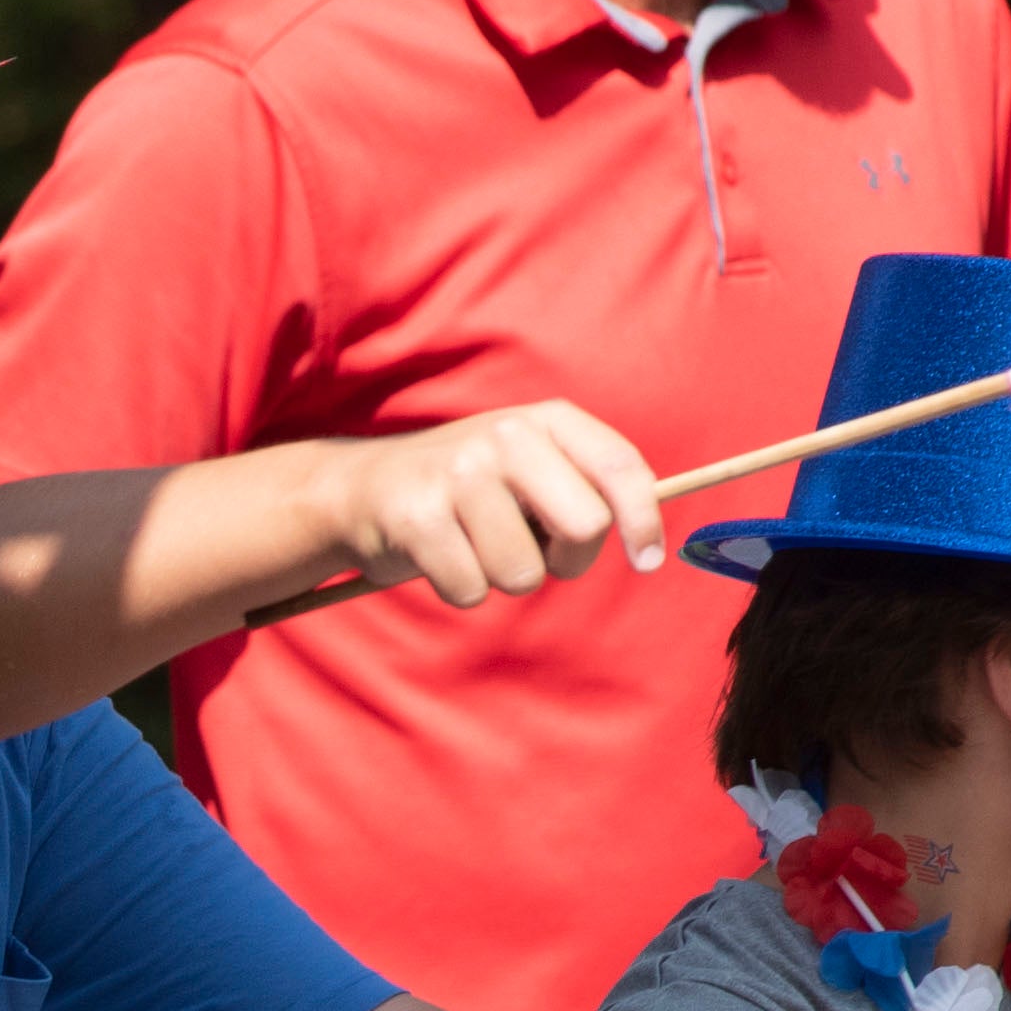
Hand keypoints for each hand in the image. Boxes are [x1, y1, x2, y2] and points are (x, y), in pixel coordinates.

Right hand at [324, 401, 670, 610]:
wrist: (363, 488)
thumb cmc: (467, 489)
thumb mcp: (530, 466)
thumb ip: (585, 487)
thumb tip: (647, 540)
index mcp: (545, 420)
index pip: (618, 466)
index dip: (643, 520)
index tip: (647, 560)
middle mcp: (505, 435)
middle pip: (586, 525)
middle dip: (568, 559)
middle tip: (537, 552)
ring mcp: (459, 473)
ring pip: (525, 573)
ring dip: (503, 577)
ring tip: (475, 546)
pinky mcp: (418, 517)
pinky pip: (471, 590)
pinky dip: (460, 588)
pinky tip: (441, 557)